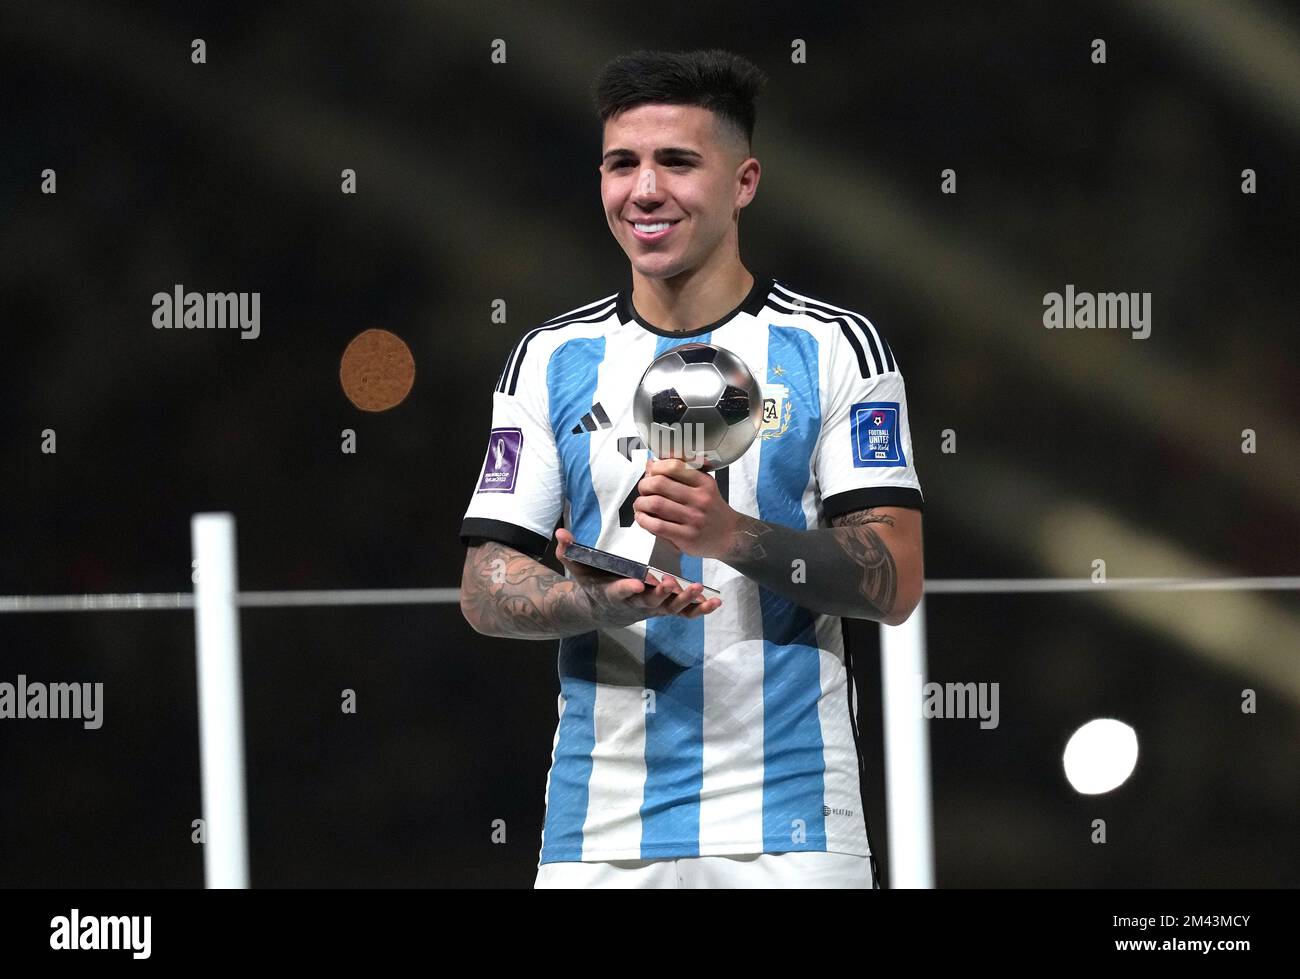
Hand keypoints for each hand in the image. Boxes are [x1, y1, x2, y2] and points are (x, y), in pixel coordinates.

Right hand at [554, 528, 721, 625]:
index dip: (627, 589)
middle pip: (650, 602)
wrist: (605, 609)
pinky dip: (699, 609)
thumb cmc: (593, 584)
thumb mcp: (579, 569)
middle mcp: (635, 603)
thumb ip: (569, 552)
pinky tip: (715, 603)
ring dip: (685, 600)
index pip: (619, 592)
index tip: (636, 583)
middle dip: (661, 594)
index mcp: (614, 593)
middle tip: (672, 582)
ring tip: (699, 589)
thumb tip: (560, 534)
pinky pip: (684, 613)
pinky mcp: (665, 609)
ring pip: (670, 608)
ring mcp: (653, 608)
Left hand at [632, 458, 739, 559]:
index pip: (674, 466)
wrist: (730, 536)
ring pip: (655, 504)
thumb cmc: (712, 510)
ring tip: (640, 504)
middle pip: (659, 484)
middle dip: (644, 485)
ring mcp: (693, 519)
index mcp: (704, 483)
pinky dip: (643, 520)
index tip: (650, 471)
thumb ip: (681, 474)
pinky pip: (657, 526)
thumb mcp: (705, 486)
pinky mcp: (686, 537)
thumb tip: (651, 463)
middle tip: (643, 489)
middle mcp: (700, 499)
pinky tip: (643, 518)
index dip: (655, 467)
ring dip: (640, 503)